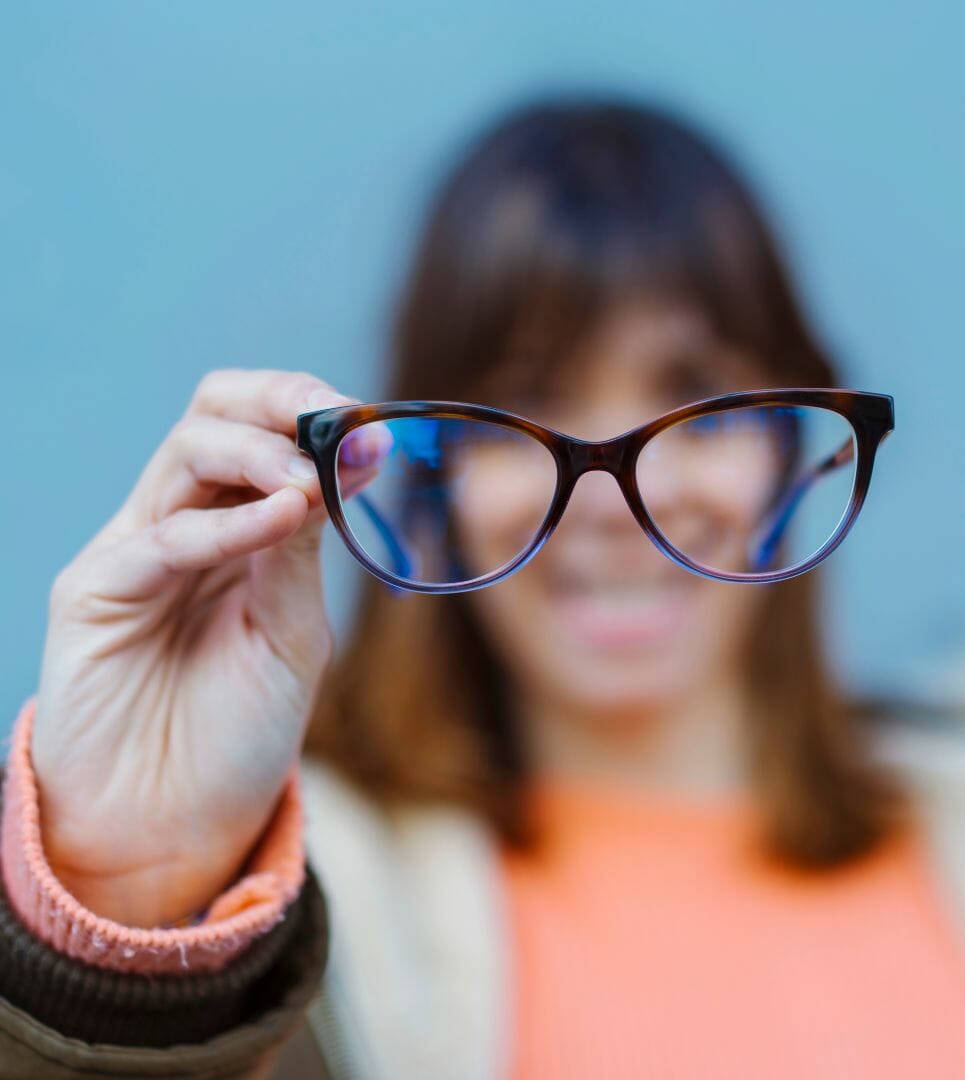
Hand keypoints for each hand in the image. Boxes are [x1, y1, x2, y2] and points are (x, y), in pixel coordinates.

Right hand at [32, 369, 376, 925]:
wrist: (176, 825)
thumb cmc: (240, 734)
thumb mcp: (292, 633)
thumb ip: (302, 552)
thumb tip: (337, 463)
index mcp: (240, 532)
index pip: (265, 436)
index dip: (315, 418)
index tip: (373, 426)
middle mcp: (187, 526)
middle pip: (214, 416)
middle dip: (275, 400)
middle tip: (330, 412)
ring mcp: (138, 552)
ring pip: (186, 453)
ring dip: (258, 452)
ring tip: (309, 478)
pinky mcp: (96, 591)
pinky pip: (164, 537)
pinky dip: (229, 524)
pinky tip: (282, 516)